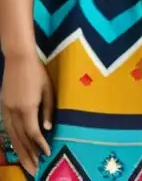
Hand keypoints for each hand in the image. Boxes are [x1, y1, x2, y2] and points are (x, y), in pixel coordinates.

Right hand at [0, 53, 53, 175]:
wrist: (18, 59)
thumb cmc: (38, 72)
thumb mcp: (48, 90)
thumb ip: (48, 110)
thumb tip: (48, 130)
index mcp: (27, 107)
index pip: (33, 132)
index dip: (39, 145)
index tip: (46, 154)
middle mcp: (14, 111)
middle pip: (20, 138)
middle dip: (27, 155)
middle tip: (34, 170)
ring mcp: (6, 110)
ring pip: (11, 135)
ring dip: (19, 151)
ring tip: (26, 164)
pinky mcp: (3, 107)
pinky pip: (6, 128)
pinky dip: (12, 140)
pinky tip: (16, 147)